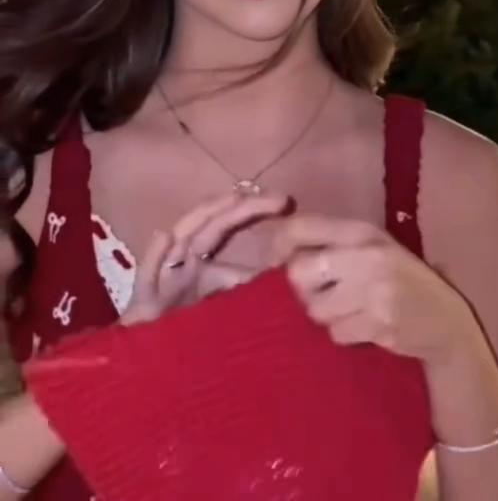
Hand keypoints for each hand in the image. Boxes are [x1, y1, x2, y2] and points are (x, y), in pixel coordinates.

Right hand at [122, 192, 287, 325]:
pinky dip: (154, 255)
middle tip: (279, 199)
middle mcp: (181, 262)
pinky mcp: (142, 303)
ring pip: (179, 238)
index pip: (225, 224)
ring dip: (202, 217)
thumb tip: (285, 273)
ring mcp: (161, 279)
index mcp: (200, 261)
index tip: (284, 202)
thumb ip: (246, 288)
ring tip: (231, 200)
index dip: (251, 209)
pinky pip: (146, 276)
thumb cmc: (185, 337)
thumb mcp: (223, 310)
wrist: (144, 369)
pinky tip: (164, 236)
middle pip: (210, 225)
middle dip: (241, 206)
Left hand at [272, 215, 476, 366]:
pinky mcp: (379, 323)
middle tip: (324, 294)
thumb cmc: (399, 279)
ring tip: (351, 311)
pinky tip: (365, 326)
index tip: (276, 261)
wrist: (445, 321)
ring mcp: (374, 290)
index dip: (278, 244)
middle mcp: (366, 255)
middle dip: (305, 289)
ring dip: (328, 315)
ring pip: (315, 309)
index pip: (301, 227)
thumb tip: (278, 251)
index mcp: (361, 231)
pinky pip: (336, 333)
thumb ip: (331, 243)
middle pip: (298, 272)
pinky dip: (345, 334)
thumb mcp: (371, 248)